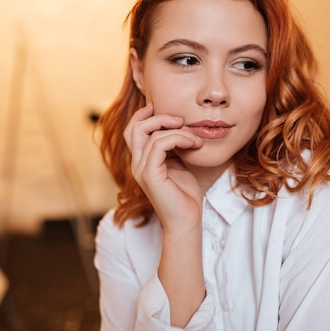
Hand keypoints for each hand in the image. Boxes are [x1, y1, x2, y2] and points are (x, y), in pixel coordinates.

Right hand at [123, 103, 204, 231]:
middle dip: (158, 117)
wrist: (186, 221)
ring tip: (195, 139)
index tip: (165, 109)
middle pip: (135, 128)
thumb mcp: (179, 164)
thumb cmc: (185, 196)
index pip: (133, 130)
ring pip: (150, 134)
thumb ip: (174, 147)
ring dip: (177, 130)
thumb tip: (180, 127)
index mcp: (141, 161)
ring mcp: (141, 170)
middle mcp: (137, 164)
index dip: (144, 115)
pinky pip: (159, 144)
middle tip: (181, 120)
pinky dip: (178, 138)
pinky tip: (193, 144)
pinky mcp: (150, 175)